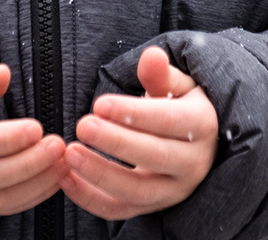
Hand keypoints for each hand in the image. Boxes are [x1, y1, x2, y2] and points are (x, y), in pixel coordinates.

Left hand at [61, 46, 217, 219]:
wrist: (199, 139)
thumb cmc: (182, 103)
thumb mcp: (179, 83)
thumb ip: (162, 73)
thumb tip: (152, 56)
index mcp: (201, 125)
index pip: (167, 121)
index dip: (133, 113)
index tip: (100, 104)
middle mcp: (192, 162)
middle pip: (153, 157)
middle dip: (115, 143)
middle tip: (83, 126)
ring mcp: (174, 189)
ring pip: (137, 191)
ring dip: (100, 174)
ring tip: (70, 154)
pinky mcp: (154, 206)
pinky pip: (121, 210)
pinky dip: (91, 199)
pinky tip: (66, 179)